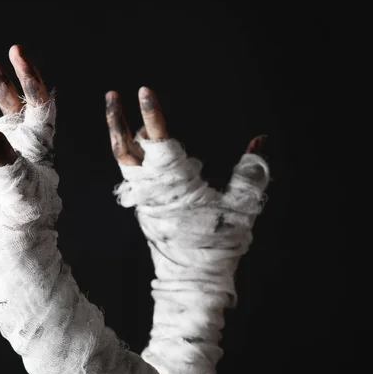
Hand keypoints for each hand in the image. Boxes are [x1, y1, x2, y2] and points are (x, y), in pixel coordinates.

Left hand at [104, 86, 269, 373]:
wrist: (191, 282)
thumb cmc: (216, 246)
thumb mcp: (240, 208)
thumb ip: (250, 172)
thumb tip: (261, 139)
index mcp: (174, 183)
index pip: (158, 140)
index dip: (152, 113)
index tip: (144, 90)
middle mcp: (150, 189)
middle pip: (123, 148)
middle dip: (115, 119)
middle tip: (111, 94)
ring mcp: (142, 199)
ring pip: (122, 160)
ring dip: (117, 134)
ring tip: (114, 111)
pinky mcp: (142, 207)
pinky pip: (129, 173)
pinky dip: (127, 153)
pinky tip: (132, 144)